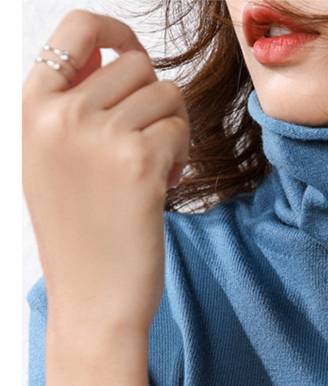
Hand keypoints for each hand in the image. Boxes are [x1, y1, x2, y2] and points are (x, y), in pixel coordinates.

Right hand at [22, 9, 189, 334]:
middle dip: (154, 102)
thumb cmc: (78, 238)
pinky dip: (181, 156)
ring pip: (166, 95)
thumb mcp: (50, 162)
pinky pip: (179, 130)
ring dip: (172, 130)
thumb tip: (111, 55)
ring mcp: (100, 136)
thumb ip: (69, 107)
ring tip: (154, 171)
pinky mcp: (139, 163)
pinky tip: (162, 188)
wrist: (91, 302)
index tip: (133, 54)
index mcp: (34, 108)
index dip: (116, 33)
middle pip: (137, 65)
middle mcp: (63, 114)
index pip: (77, 28)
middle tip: (150, 147)